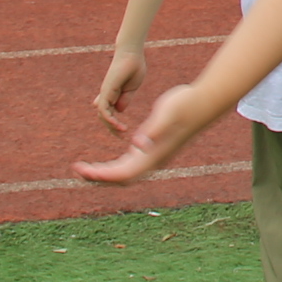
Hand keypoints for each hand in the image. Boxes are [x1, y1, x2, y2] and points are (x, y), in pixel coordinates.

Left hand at [74, 81, 218, 184]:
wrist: (204, 102)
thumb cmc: (185, 104)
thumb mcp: (166, 113)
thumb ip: (154, 130)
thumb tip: (139, 144)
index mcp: (153, 154)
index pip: (122, 174)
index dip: (101, 175)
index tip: (83, 171)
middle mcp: (153, 160)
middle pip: (121, 178)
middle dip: (98, 178)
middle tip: (76, 171)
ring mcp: (154, 156)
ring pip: (124, 174)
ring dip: (104, 175)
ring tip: (85, 170)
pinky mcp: (154, 149)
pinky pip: (130, 165)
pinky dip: (114, 168)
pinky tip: (104, 164)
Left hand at [92, 45, 147, 132]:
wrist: (132, 54)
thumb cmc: (134, 68)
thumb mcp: (131, 88)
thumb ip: (125, 99)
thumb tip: (119, 111)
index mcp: (113, 95)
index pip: (108, 113)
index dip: (114, 124)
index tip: (124, 132)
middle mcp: (106, 95)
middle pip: (104, 116)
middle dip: (112, 128)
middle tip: (121, 137)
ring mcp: (105, 93)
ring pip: (102, 115)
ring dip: (111, 126)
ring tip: (122, 133)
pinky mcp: (106, 91)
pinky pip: (104, 109)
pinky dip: (109, 119)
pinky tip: (117, 126)